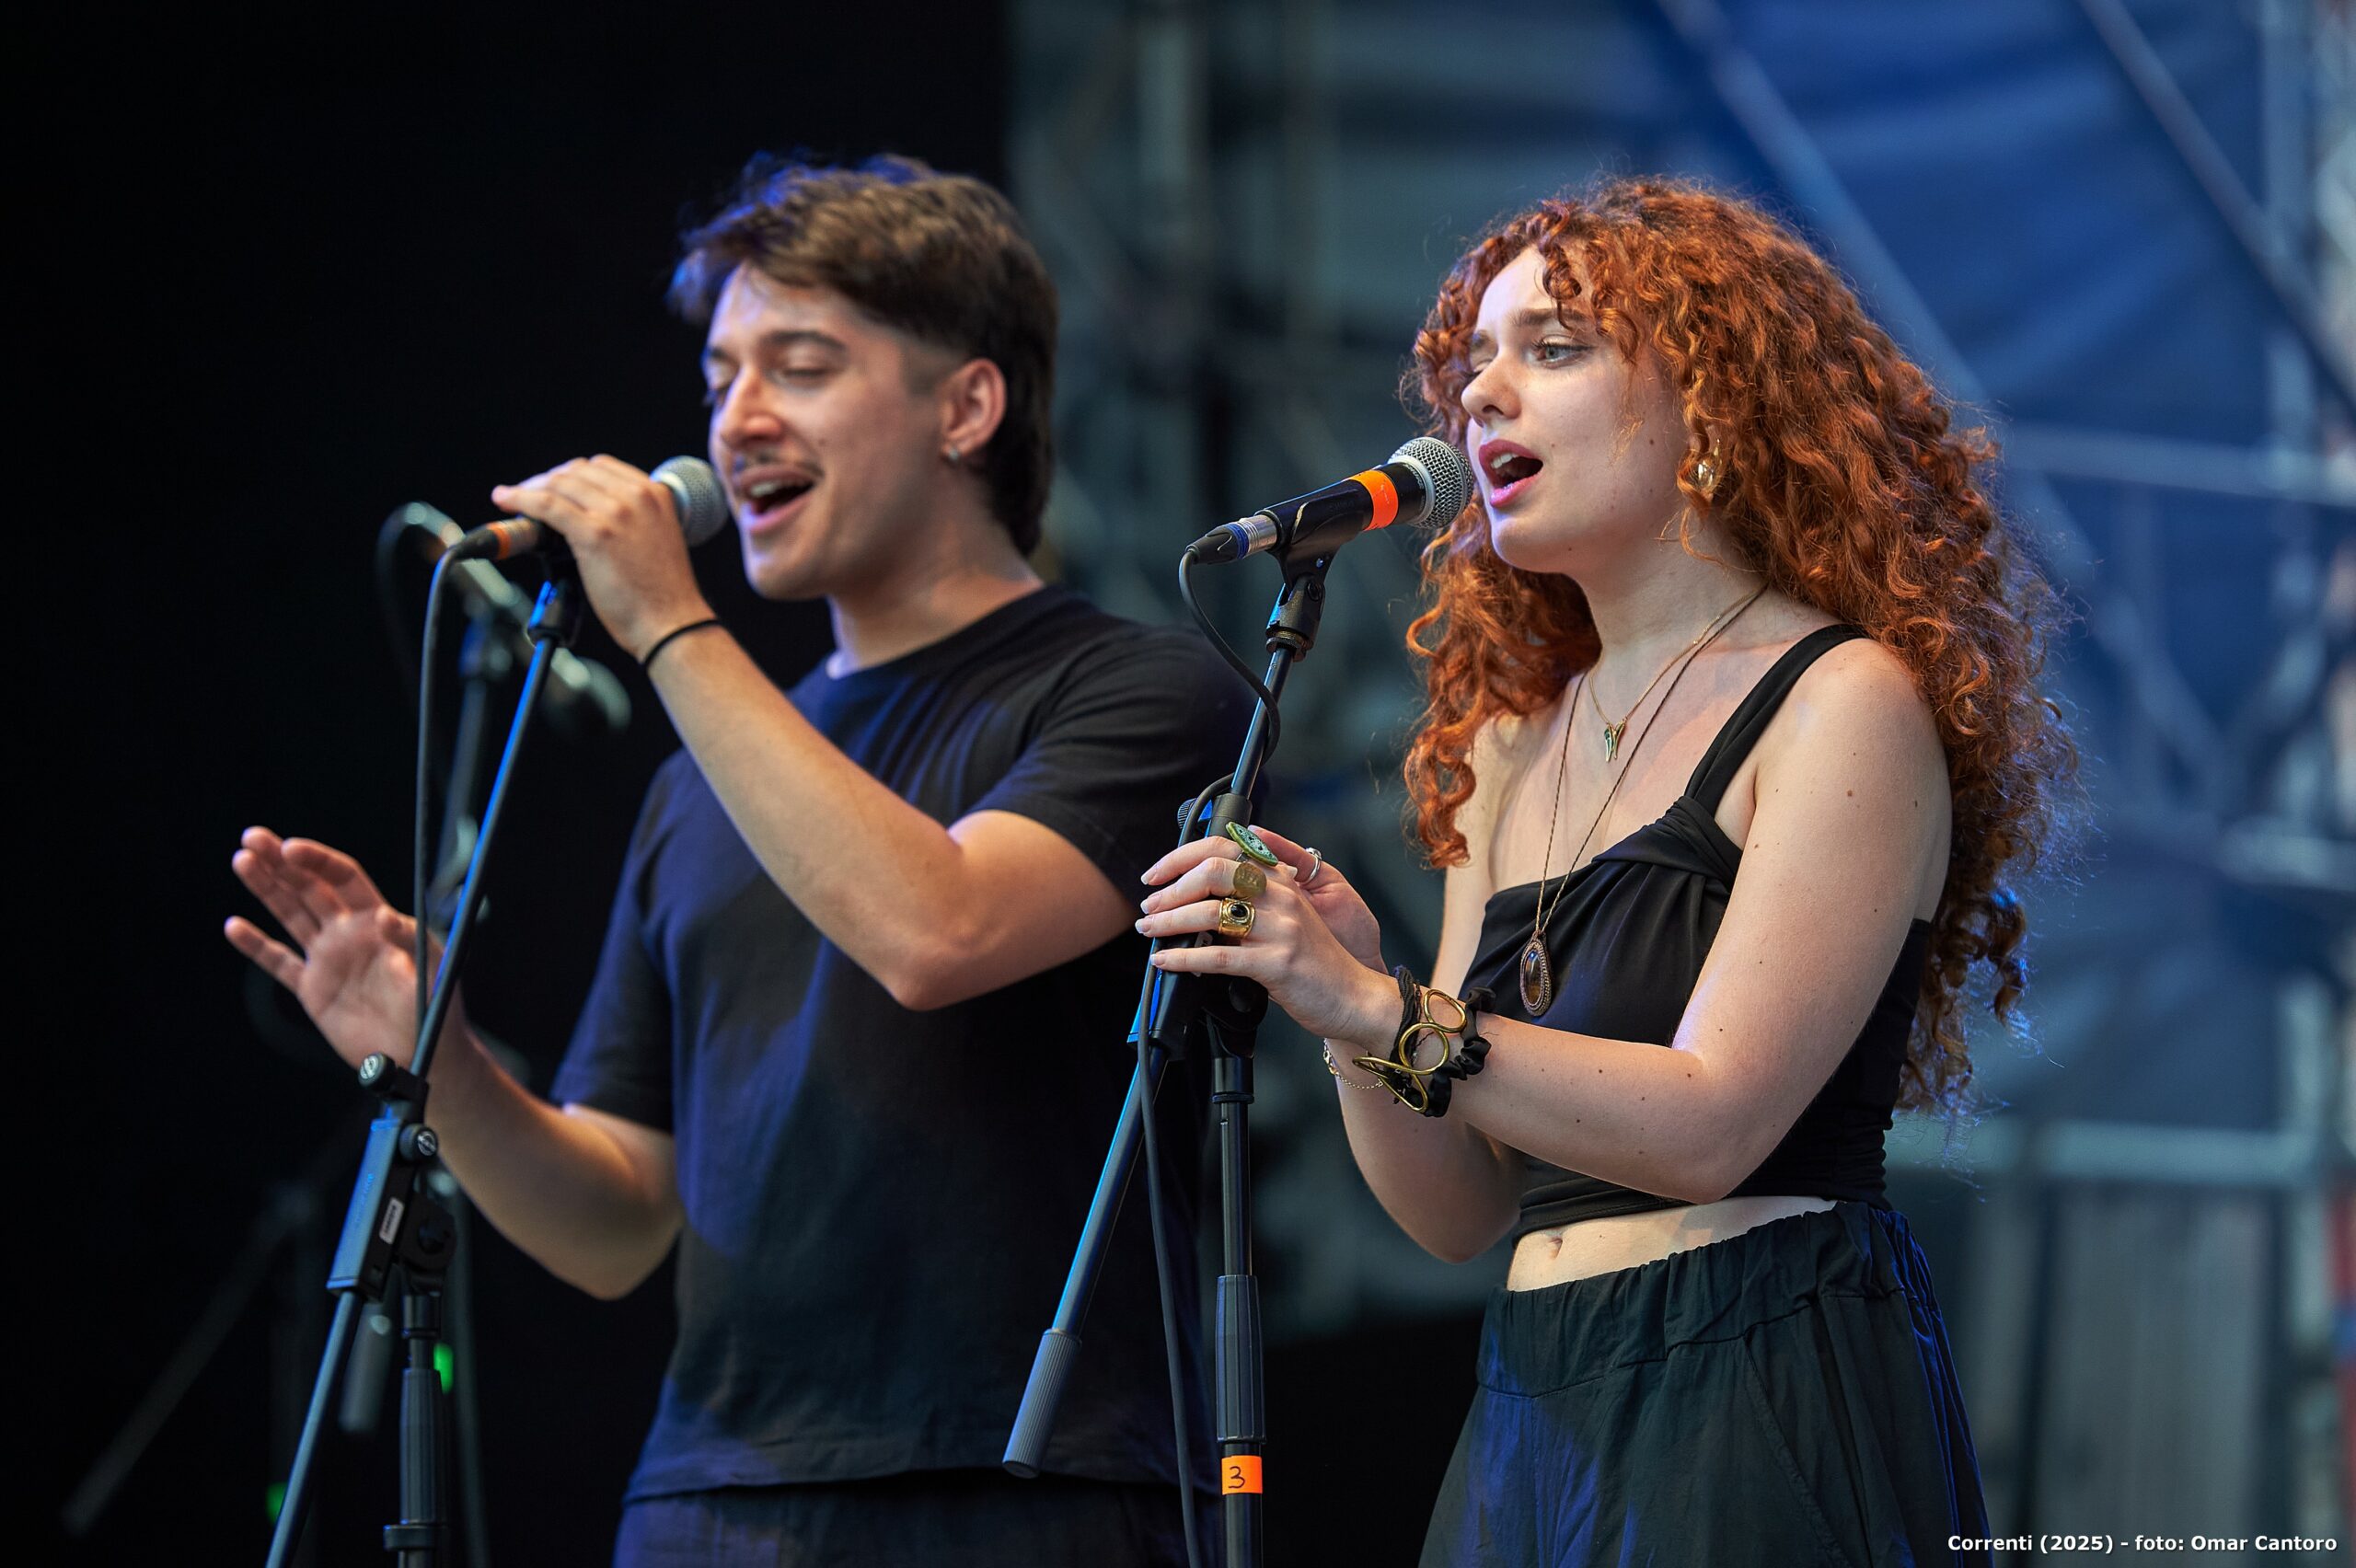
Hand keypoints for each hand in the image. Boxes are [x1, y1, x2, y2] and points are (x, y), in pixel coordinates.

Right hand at [224, 828, 460, 1073]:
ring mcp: (328, 959)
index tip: (290, 848)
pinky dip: (256, 946)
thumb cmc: (436, 1009)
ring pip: (290, 915)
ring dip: (266, 888)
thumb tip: (387, 918)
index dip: (316, 861)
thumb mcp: (433, 971)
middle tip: (251, 838)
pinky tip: (234, 926)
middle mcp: (349, 933)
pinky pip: (279, 963)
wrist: (422, 1054)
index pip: (342, 879)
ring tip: (241, 861)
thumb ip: (412, 942)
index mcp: (377, 921)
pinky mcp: (313, 990)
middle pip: (309, 887)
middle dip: (281, 862)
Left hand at [490, 455, 713, 660]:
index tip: (555, 486)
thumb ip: (632, 522)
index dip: (570, 475)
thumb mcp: (657, 540)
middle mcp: (637, 496)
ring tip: (511, 498)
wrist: (672, 623)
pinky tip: (506, 501)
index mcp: (656, 494)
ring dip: (529, 488)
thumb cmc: (663, 595)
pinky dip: (520, 499)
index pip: (601, 467)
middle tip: (528, 495)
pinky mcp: (594, 533)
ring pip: (558, 485)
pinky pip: (547, 505)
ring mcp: (616, 512)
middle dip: (548, 480)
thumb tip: (588, 519)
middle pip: (577, 471)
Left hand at [1137, 827, 1396, 1047]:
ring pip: (1211, 913)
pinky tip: (1165, 960)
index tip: (1156, 874)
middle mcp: (1281, 896)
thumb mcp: (1287, 918)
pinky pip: (1220, 956)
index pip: (1225, 848)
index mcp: (1281, 881)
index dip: (1182, 857)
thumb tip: (1197, 897)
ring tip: (1150, 932)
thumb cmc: (1316, 962)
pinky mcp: (1277, 962)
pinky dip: (1184, 957)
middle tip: (1150, 906)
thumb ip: (1253, 901)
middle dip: (1172, 888)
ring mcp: (1281, 929)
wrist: (1354, 996)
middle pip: (1214, 872)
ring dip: (1170, 922)